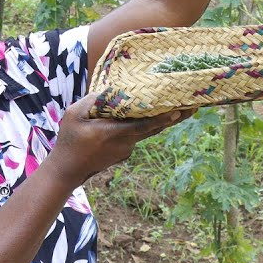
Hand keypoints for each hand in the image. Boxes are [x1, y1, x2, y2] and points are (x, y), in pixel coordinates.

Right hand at [45, 94, 194, 187]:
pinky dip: (145, 125)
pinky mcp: (124, 153)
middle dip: (174, 117)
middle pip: (154, 128)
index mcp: (113, 133)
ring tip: (181, 106)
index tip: (179, 109)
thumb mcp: (73, 114)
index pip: (143, 124)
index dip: (162, 117)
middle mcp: (125, 143)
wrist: (67, 171)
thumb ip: (92, 100)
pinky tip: (148, 114)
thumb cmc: (68, 140)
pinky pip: (137, 135)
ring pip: (146, 131)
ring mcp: (127, 150)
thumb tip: (110, 90)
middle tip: (194, 105)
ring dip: (162, 120)